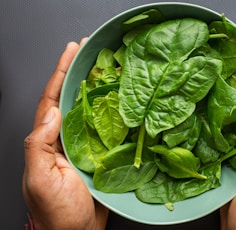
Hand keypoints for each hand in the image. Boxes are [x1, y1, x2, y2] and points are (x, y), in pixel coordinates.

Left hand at [23, 39, 108, 229]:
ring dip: (98, 88)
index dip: (61, 73)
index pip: (52, 99)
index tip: (72, 51)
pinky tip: (121, 100)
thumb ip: (39, 146)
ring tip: (108, 67)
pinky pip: (106, 127)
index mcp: (48, 140)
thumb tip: (51, 113)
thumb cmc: (57, 211)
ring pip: (91, 109)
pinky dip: (112, 111)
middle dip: (79, 73)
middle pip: (72, 98)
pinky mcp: (100, 153)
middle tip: (91, 51)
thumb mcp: (39, 179)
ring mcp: (84, 144)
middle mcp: (65, 137)